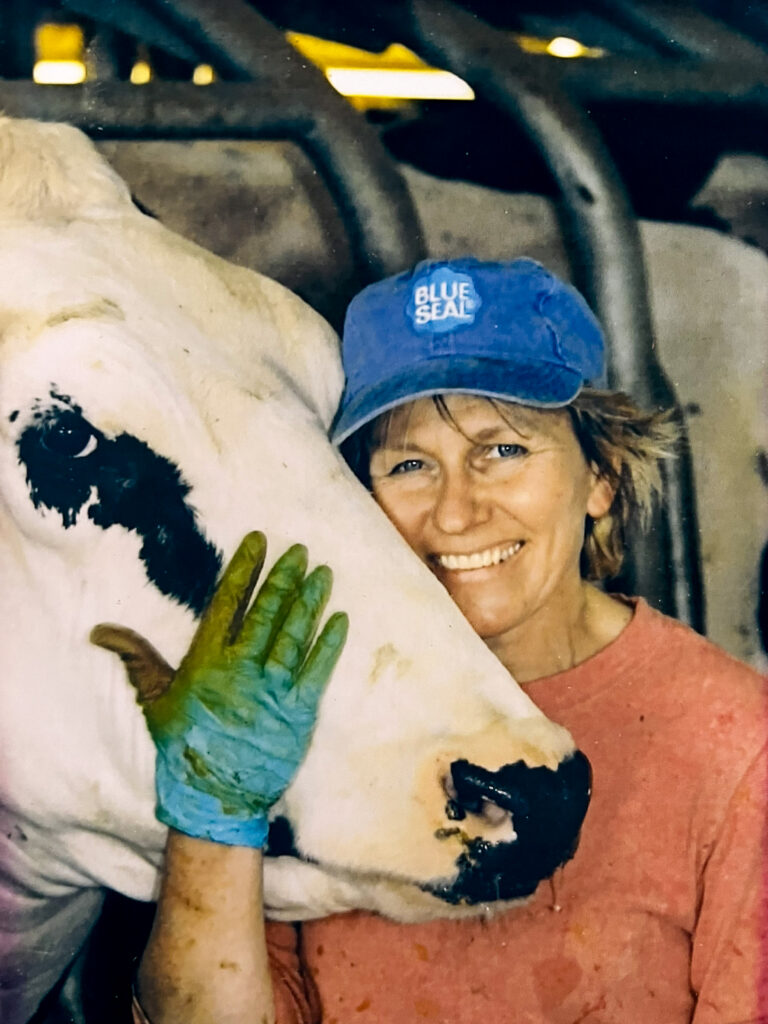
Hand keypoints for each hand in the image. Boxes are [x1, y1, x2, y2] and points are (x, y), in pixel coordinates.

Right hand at [91, 532, 347, 847]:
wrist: (213, 799)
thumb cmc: (181, 746)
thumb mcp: (154, 700)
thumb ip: (136, 659)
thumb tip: (99, 632)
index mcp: (207, 662)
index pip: (228, 603)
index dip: (244, 569)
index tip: (259, 541)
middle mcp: (241, 669)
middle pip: (267, 613)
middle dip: (284, 578)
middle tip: (300, 550)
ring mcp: (272, 690)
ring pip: (294, 635)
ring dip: (310, 602)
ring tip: (323, 573)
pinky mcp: (298, 712)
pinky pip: (318, 670)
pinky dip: (329, 643)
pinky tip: (340, 618)